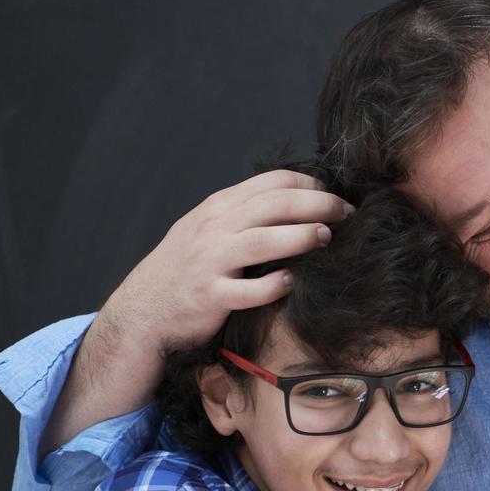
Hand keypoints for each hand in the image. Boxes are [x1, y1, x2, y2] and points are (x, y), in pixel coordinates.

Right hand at [107, 169, 354, 355]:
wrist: (144, 308)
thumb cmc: (186, 268)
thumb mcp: (209, 228)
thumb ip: (246, 213)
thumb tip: (299, 203)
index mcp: (219, 207)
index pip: (271, 182)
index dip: (309, 184)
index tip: (334, 195)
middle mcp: (214, 228)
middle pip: (273, 205)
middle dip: (316, 204)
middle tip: (346, 213)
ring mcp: (210, 262)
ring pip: (261, 242)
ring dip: (299, 237)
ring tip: (327, 237)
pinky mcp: (210, 297)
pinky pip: (247, 291)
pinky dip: (272, 285)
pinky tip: (291, 282)